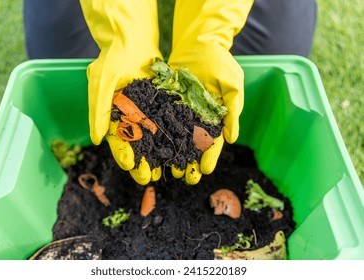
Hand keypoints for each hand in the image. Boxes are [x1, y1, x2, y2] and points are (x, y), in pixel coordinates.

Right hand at [80, 0, 162, 184]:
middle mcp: (130, 118)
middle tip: (149, 178)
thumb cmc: (111, 60)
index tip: (130, 166)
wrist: (130, 39)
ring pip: (154, 139)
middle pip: (137, 146)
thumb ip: (98, 112)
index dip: (122, 154)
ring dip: (160, 155)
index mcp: (112, 117)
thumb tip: (95, 140)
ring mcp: (146, 113)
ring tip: (166, 171)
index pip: (116, 141)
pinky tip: (182, 149)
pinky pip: (168, 123)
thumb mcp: (101, 83)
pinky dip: (175, 137)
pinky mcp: (161, 106)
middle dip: (142, 162)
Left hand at [168, 0, 252, 183]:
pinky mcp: (165, 104)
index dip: (210, 156)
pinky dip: (156, 135)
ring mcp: (180, 113)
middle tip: (183, 177)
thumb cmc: (219, 62)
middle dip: (189, 162)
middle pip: (192, 145)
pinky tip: (151, 149)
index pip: (213, 141)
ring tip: (166, 170)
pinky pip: (160, 121)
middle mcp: (196, 119)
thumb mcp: (232, 84)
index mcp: (214, 118)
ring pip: (174, 138)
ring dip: (171, 155)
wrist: (199, 43)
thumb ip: (233, 110)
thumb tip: (232, 138)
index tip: (205, 170)